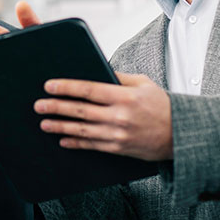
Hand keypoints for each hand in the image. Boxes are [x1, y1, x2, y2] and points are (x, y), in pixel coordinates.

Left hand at [35, 72, 172, 160]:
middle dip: (56, 107)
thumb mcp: (143, 84)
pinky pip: (92, 146)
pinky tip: (62, 139)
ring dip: (60, 127)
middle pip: (81, 111)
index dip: (67, 87)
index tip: (49, 85)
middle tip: (38, 105)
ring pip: (82, 131)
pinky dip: (75, 143)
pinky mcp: (119, 149)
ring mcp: (118, 135)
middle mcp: (120, 116)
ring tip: (44, 123)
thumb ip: (119, 77)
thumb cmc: (162, 105)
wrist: (181, 134)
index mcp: (125, 96)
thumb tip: (97, 70)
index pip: (89, 90)